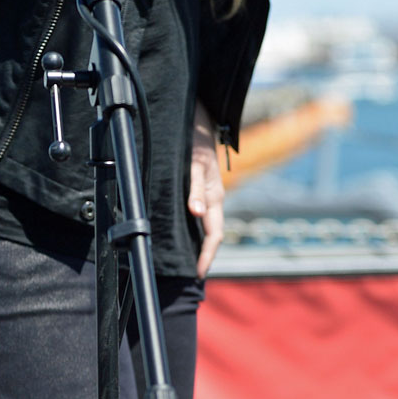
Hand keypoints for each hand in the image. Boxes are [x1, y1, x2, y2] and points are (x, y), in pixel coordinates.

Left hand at [189, 101, 224, 280]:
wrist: (199, 123)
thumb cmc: (196, 143)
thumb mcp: (194, 165)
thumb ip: (195, 189)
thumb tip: (197, 212)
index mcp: (215, 198)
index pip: (214, 235)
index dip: (207, 255)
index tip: (198, 273)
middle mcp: (213, 200)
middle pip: (212, 235)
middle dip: (204, 256)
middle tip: (192, 275)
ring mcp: (208, 196)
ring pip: (205, 227)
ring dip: (198, 245)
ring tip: (187, 262)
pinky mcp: (200, 191)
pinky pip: (199, 217)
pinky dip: (193, 231)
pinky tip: (182, 237)